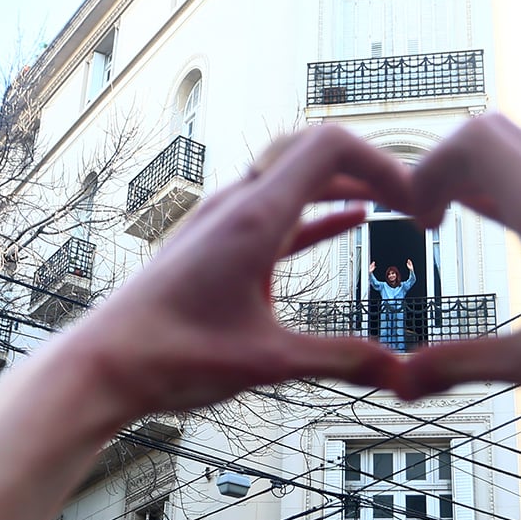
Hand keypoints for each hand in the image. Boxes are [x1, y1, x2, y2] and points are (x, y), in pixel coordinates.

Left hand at [72, 125, 415, 418]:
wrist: (105, 364)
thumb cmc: (174, 358)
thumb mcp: (269, 363)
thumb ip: (340, 361)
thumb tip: (404, 373)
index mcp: (253, 217)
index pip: (328, 146)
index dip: (381, 162)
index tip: (415, 200)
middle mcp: (236, 206)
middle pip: (313, 150)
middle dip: (369, 167)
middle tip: (415, 200)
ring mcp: (223, 221)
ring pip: (294, 178)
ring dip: (345, 185)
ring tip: (396, 206)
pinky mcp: (216, 244)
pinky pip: (279, 211)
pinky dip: (319, 210)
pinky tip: (352, 222)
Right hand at [396, 113, 520, 439]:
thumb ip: (462, 365)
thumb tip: (397, 382)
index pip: (478, 140)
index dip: (430, 166)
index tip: (414, 218)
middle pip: (495, 134)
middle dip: (446, 165)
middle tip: (422, 217)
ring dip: (477, 175)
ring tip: (444, 221)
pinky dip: (507, 189)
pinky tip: (492, 227)